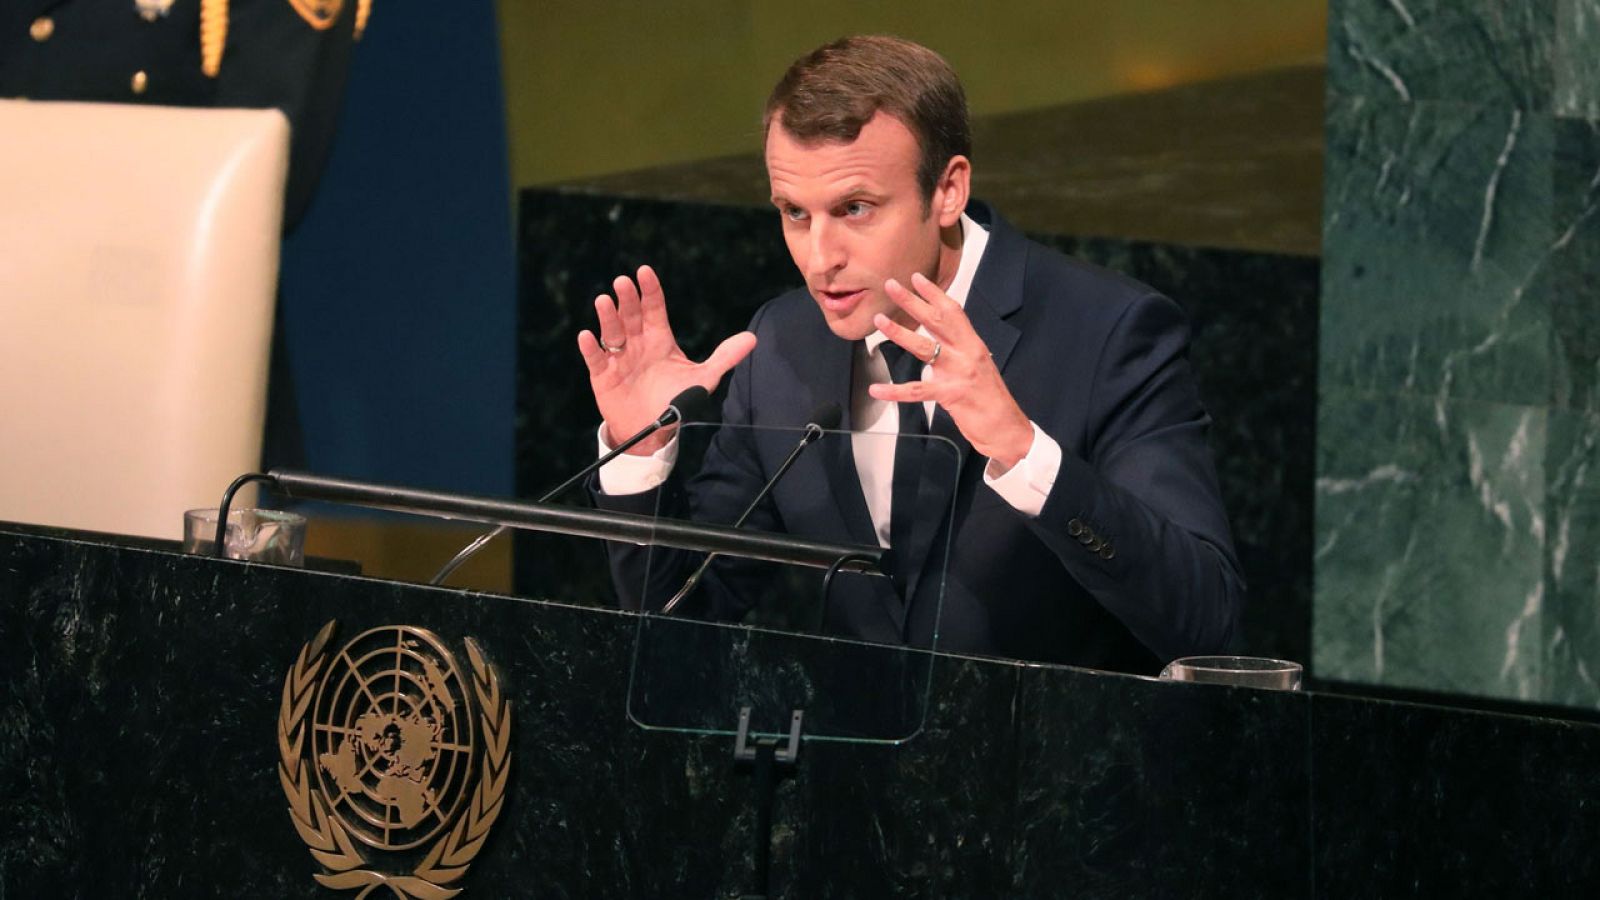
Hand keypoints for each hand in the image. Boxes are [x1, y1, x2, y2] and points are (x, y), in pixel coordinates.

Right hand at [578, 265, 755, 453]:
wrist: (653, 430)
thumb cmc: (676, 399)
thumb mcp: (703, 378)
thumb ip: (725, 357)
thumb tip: (752, 339)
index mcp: (660, 338)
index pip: (654, 308)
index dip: (650, 290)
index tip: (645, 272)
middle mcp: (637, 342)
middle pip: (631, 315)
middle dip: (627, 298)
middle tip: (623, 282)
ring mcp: (619, 357)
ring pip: (611, 331)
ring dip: (607, 316)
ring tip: (604, 300)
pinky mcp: (604, 375)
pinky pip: (596, 358)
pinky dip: (590, 348)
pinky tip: (587, 336)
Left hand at [869, 272, 1034, 469]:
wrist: (1007, 428)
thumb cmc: (990, 399)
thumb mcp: (978, 367)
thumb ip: (960, 352)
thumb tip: (941, 339)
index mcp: (974, 345)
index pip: (953, 312)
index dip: (934, 293)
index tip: (916, 278)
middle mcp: (968, 353)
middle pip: (936, 321)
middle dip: (912, 301)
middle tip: (891, 285)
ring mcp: (959, 373)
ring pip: (924, 348)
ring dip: (899, 333)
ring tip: (879, 321)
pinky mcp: (951, 395)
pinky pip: (917, 390)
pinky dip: (895, 391)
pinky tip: (876, 389)